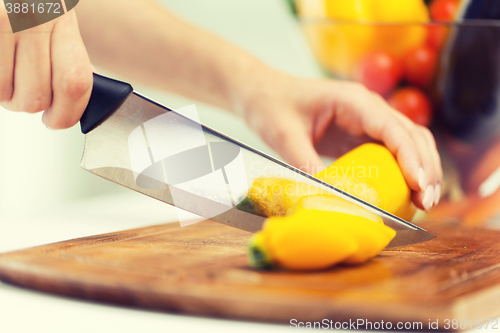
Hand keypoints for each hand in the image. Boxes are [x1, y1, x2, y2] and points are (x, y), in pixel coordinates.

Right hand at [0, 9, 92, 128]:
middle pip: (37, 98)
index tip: (57, 119)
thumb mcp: (57, 21)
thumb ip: (69, 59)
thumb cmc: (29, 5)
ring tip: (8, 71)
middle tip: (26, 90)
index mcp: (61, 21)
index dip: (67, 113)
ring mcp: (2, 24)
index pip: (74, 84)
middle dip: (32, 105)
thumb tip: (76, 104)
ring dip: (8, 95)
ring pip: (9, 96)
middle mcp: (32, 20)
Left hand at [238, 69, 442, 210]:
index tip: (419, 185)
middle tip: (426, 202)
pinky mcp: (361, 134)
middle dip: (425, 167)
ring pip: (409, 142)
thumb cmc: (273, 107)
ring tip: (423, 202)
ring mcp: (367, 120)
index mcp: (352, 101)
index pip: (392, 127)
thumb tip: (326, 198)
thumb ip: (304, 163)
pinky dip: (404, 171)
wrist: (265, 95)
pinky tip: (405, 193)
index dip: (410, 156)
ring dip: (421, 169)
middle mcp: (367, 107)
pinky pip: (392, 151)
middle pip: (412, 134)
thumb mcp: (284, 136)